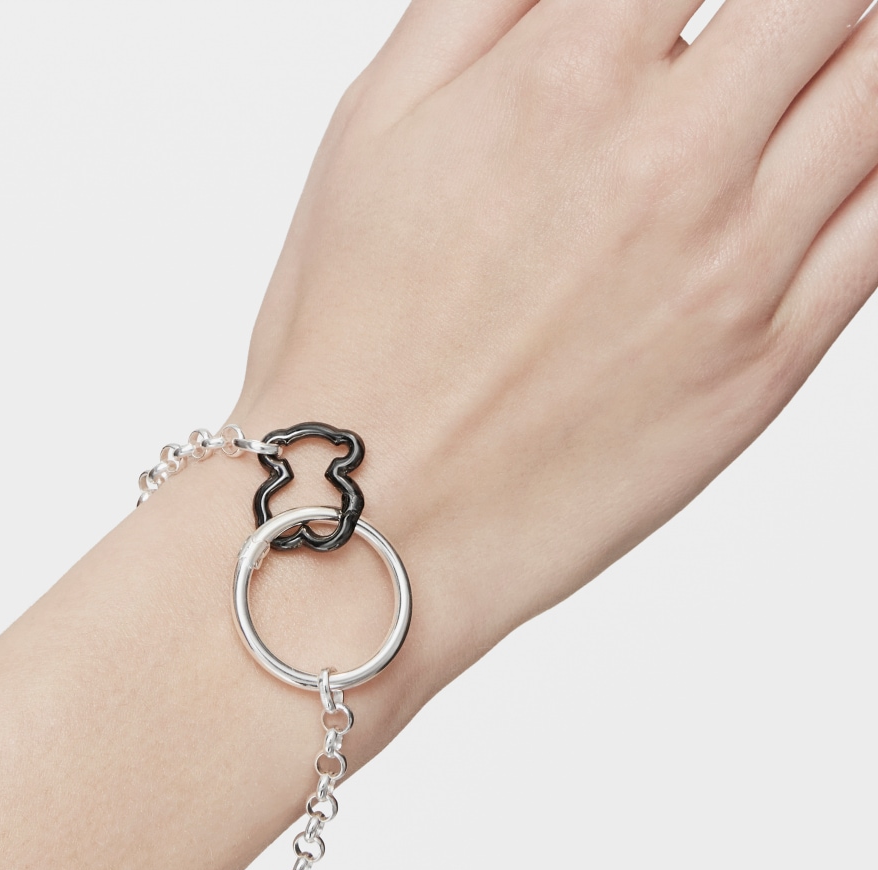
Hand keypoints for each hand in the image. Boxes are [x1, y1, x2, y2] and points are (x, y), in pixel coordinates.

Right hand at [231, 0, 877, 702]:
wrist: (367, 512)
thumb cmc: (351, 340)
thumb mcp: (374, 125)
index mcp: (563, 77)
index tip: (680, 18)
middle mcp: (670, 156)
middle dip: (810, 7)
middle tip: (775, 36)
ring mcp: (737, 264)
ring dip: (858, 57)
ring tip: (809, 76)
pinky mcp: (769, 360)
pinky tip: (851, 153)